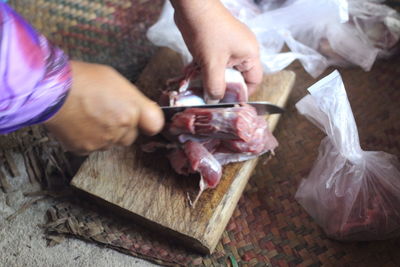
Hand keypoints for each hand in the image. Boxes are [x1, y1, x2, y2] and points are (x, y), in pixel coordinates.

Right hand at [44, 61, 163, 154]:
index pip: (155, 125)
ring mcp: (104, 141)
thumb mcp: (117, 81)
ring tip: (88, 116)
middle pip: (130, 136)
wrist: (52, 91)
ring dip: (104, 134)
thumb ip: (133, 99)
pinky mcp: (85, 149)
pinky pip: (92, 147)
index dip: (148, 122)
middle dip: (122, 127)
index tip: (143, 119)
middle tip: (106, 113)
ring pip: (111, 143)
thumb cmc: (84, 79)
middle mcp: (122, 129)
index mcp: (132, 110)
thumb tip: (141, 110)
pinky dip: (87, 139)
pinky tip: (78, 124)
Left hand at [171, 0, 262, 101]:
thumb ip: (215, 86)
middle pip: (237, 77)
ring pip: (224, 71)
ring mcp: (230, 46)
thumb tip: (214, 101)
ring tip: (201, 85)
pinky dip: (206, 69)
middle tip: (211, 96)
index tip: (229, 103)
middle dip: (224, 87)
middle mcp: (243, 50)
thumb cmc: (206, 32)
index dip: (243, 94)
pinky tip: (195, 73)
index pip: (254, 81)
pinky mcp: (217, 43)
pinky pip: (215, 62)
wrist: (191, 6)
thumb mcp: (212, 64)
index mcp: (250, 54)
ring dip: (212, 78)